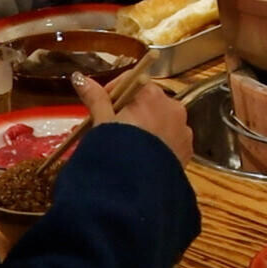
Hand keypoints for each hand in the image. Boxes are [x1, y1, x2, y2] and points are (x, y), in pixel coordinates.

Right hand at [71, 73, 194, 165]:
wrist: (135, 190)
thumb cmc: (115, 149)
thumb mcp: (102, 123)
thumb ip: (95, 98)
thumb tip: (79, 77)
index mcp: (152, 95)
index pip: (132, 80)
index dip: (114, 92)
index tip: (101, 107)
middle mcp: (173, 107)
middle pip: (148, 100)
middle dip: (130, 110)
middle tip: (111, 128)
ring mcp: (183, 128)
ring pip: (161, 119)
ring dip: (146, 126)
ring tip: (127, 146)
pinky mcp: (187, 149)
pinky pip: (171, 138)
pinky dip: (158, 142)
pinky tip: (144, 157)